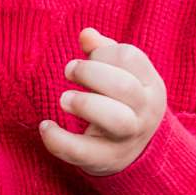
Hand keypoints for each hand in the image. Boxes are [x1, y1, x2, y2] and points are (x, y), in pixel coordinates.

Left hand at [40, 27, 165, 174]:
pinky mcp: (106, 160)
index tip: (87, 57)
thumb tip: (86, 34)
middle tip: (69, 71)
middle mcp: (145, 112)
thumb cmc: (122, 102)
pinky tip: (45, 126)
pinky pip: (82, 152)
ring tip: (63, 99)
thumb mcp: (122, 75)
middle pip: (125, 88)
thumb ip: (104, 51)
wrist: (136, 151)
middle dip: (91, 74)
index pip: (131, 58)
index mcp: (150, 85)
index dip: (103, 52)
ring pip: (116, 120)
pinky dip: (58, 140)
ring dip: (84, 104)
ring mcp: (128, 138)